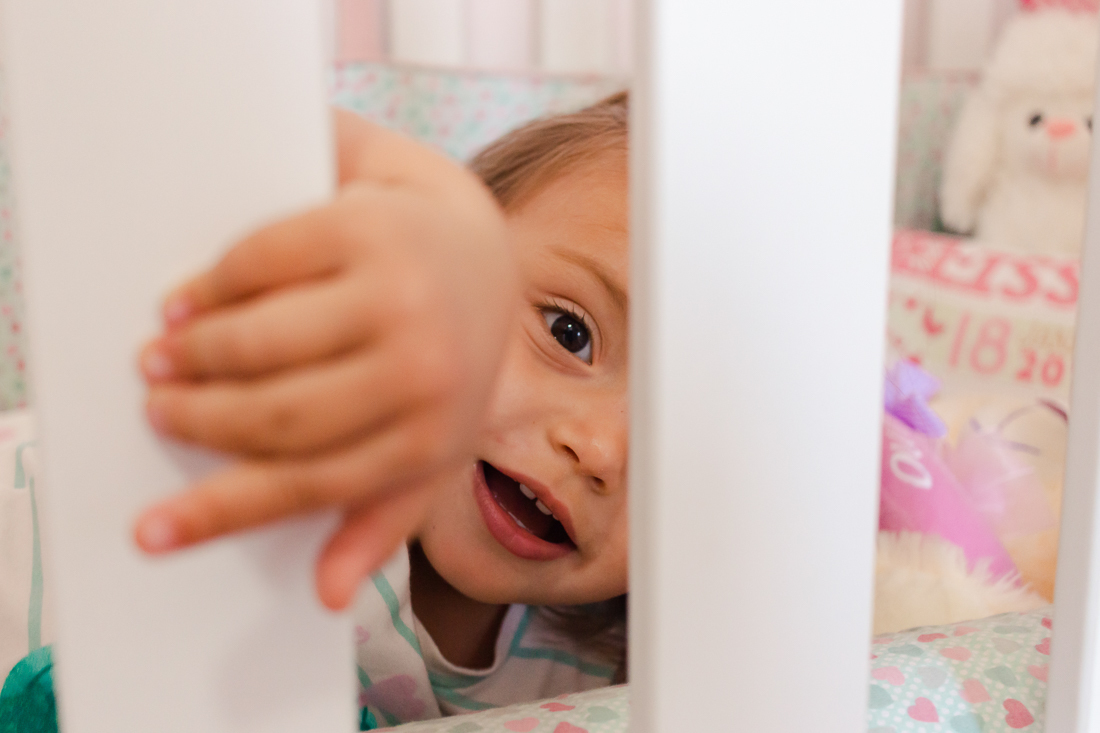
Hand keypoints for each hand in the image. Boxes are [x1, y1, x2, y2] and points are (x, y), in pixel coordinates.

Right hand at [134, 110, 515, 609]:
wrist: (479, 248)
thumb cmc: (444, 357)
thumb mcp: (432, 443)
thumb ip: (382, 515)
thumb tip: (327, 595)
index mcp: (433, 436)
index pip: (310, 485)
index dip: (221, 513)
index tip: (150, 534)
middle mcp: (423, 369)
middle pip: (275, 415)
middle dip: (200, 418)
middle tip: (160, 409)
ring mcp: (397, 294)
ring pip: (261, 341)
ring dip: (197, 354)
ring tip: (166, 357)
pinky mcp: (367, 229)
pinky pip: (260, 264)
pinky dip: (211, 286)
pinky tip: (189, 301)